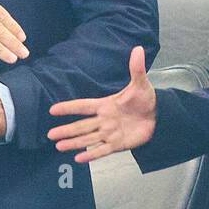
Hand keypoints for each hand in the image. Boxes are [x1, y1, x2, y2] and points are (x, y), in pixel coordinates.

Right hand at [47, 46, 155, 162]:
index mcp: (105, 105)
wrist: (158, 116)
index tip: (53, 110)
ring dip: (73, 143)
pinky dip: (90, 155)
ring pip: (87, 139)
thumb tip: (137, 49)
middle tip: (50, 134)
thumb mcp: (140, 84)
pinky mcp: (117, 144)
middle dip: (66, 130)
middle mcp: (103, 120)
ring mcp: (109, 133)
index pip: (83, 106)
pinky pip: (101, 150)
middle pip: (81, 126)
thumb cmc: (145, 99)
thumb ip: (136, 68)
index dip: (69, 108)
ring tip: (58, 146)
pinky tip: (78, 159)